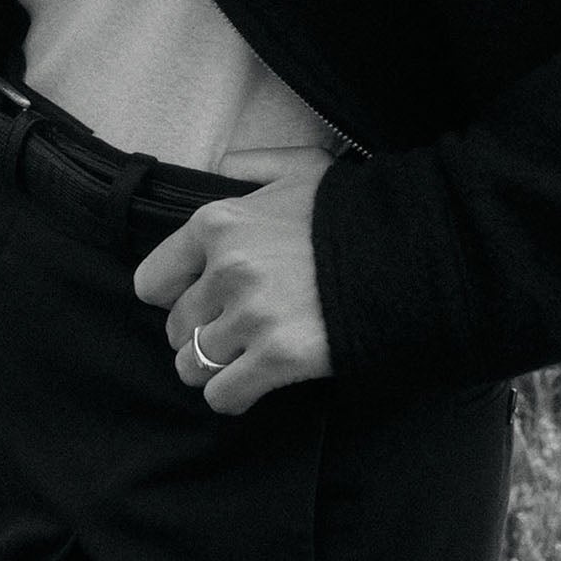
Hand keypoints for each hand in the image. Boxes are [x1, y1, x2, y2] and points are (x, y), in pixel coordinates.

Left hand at [132, 156, 333, 414]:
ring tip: (240, 358)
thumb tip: (222, 164)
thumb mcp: (302, 167)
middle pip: (176, 328)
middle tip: (231, 330)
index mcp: (219, 224)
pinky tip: (252, 382)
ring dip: (213, 367)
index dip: (172, 294)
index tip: (197, 298)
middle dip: (200, 332)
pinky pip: (223, 396)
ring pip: (193, 365)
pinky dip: (232, 395)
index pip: (152, 281)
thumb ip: (254, 164)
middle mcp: (226, 270)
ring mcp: (252, 316)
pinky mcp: (279, 357)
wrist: (409, 252)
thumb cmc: (352, 211)